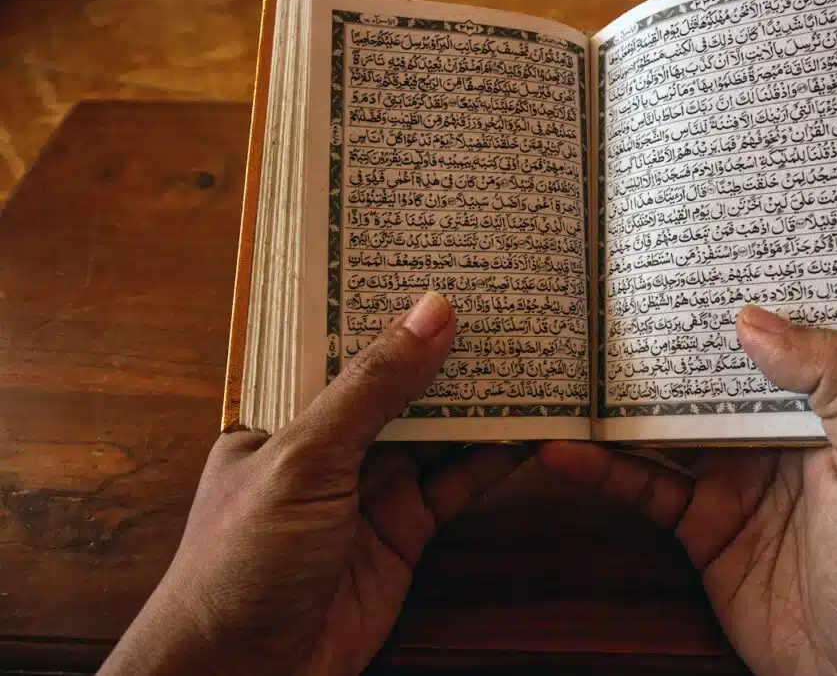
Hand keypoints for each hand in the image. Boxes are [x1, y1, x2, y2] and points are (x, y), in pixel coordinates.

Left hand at [100, 293, 527, 675]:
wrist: (248, 675)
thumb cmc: (242, 559)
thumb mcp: (306, 457)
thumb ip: (373, 387)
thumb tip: (431, 311)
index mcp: (285, 413)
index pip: (342, 345)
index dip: (389, 309)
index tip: (442, 267)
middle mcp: (329, 445)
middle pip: (398, 387)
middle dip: (445, 353)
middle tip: (503, 305)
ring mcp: (369, 490)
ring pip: (434, 432)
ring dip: (478, 403)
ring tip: (529, 358)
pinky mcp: (404, 533)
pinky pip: (454, 485)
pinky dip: (489, 461)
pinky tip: (526, 433)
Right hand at [540, 306, 836, 675]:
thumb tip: (752, 320)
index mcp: (833, 402)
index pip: (782, 330)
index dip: (741, 291)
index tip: (690, 252)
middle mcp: (778, 430)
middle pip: (709, 371)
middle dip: (664, 336)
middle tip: (606, 293)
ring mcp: (735, 475)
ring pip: (665, 423)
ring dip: (616, 399)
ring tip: (566, 366)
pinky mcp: (702, 524)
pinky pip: (644, 487)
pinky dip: (601, 470)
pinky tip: (562, 453)